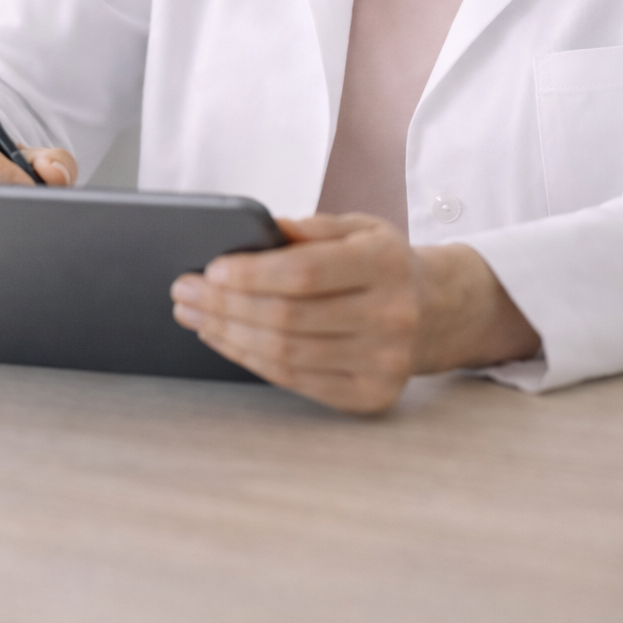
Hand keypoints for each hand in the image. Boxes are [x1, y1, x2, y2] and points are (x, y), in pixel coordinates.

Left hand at [171, 212, 539, 412]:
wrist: (436, 311)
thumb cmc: (383, 263)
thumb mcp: (360, 227)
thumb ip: (313, 227)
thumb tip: (262, 229)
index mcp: (385, 264)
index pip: (305, 273)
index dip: (251, 274)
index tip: (210, 269)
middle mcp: (390, 317)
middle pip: (288, 318)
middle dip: (226, 306)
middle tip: (185, 291)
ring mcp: (382, 363)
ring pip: (286, 355)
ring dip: (229, 335)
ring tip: (195, 315)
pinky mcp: (369, 396)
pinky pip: (295, 380)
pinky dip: (251, 360)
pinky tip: (225, 339)